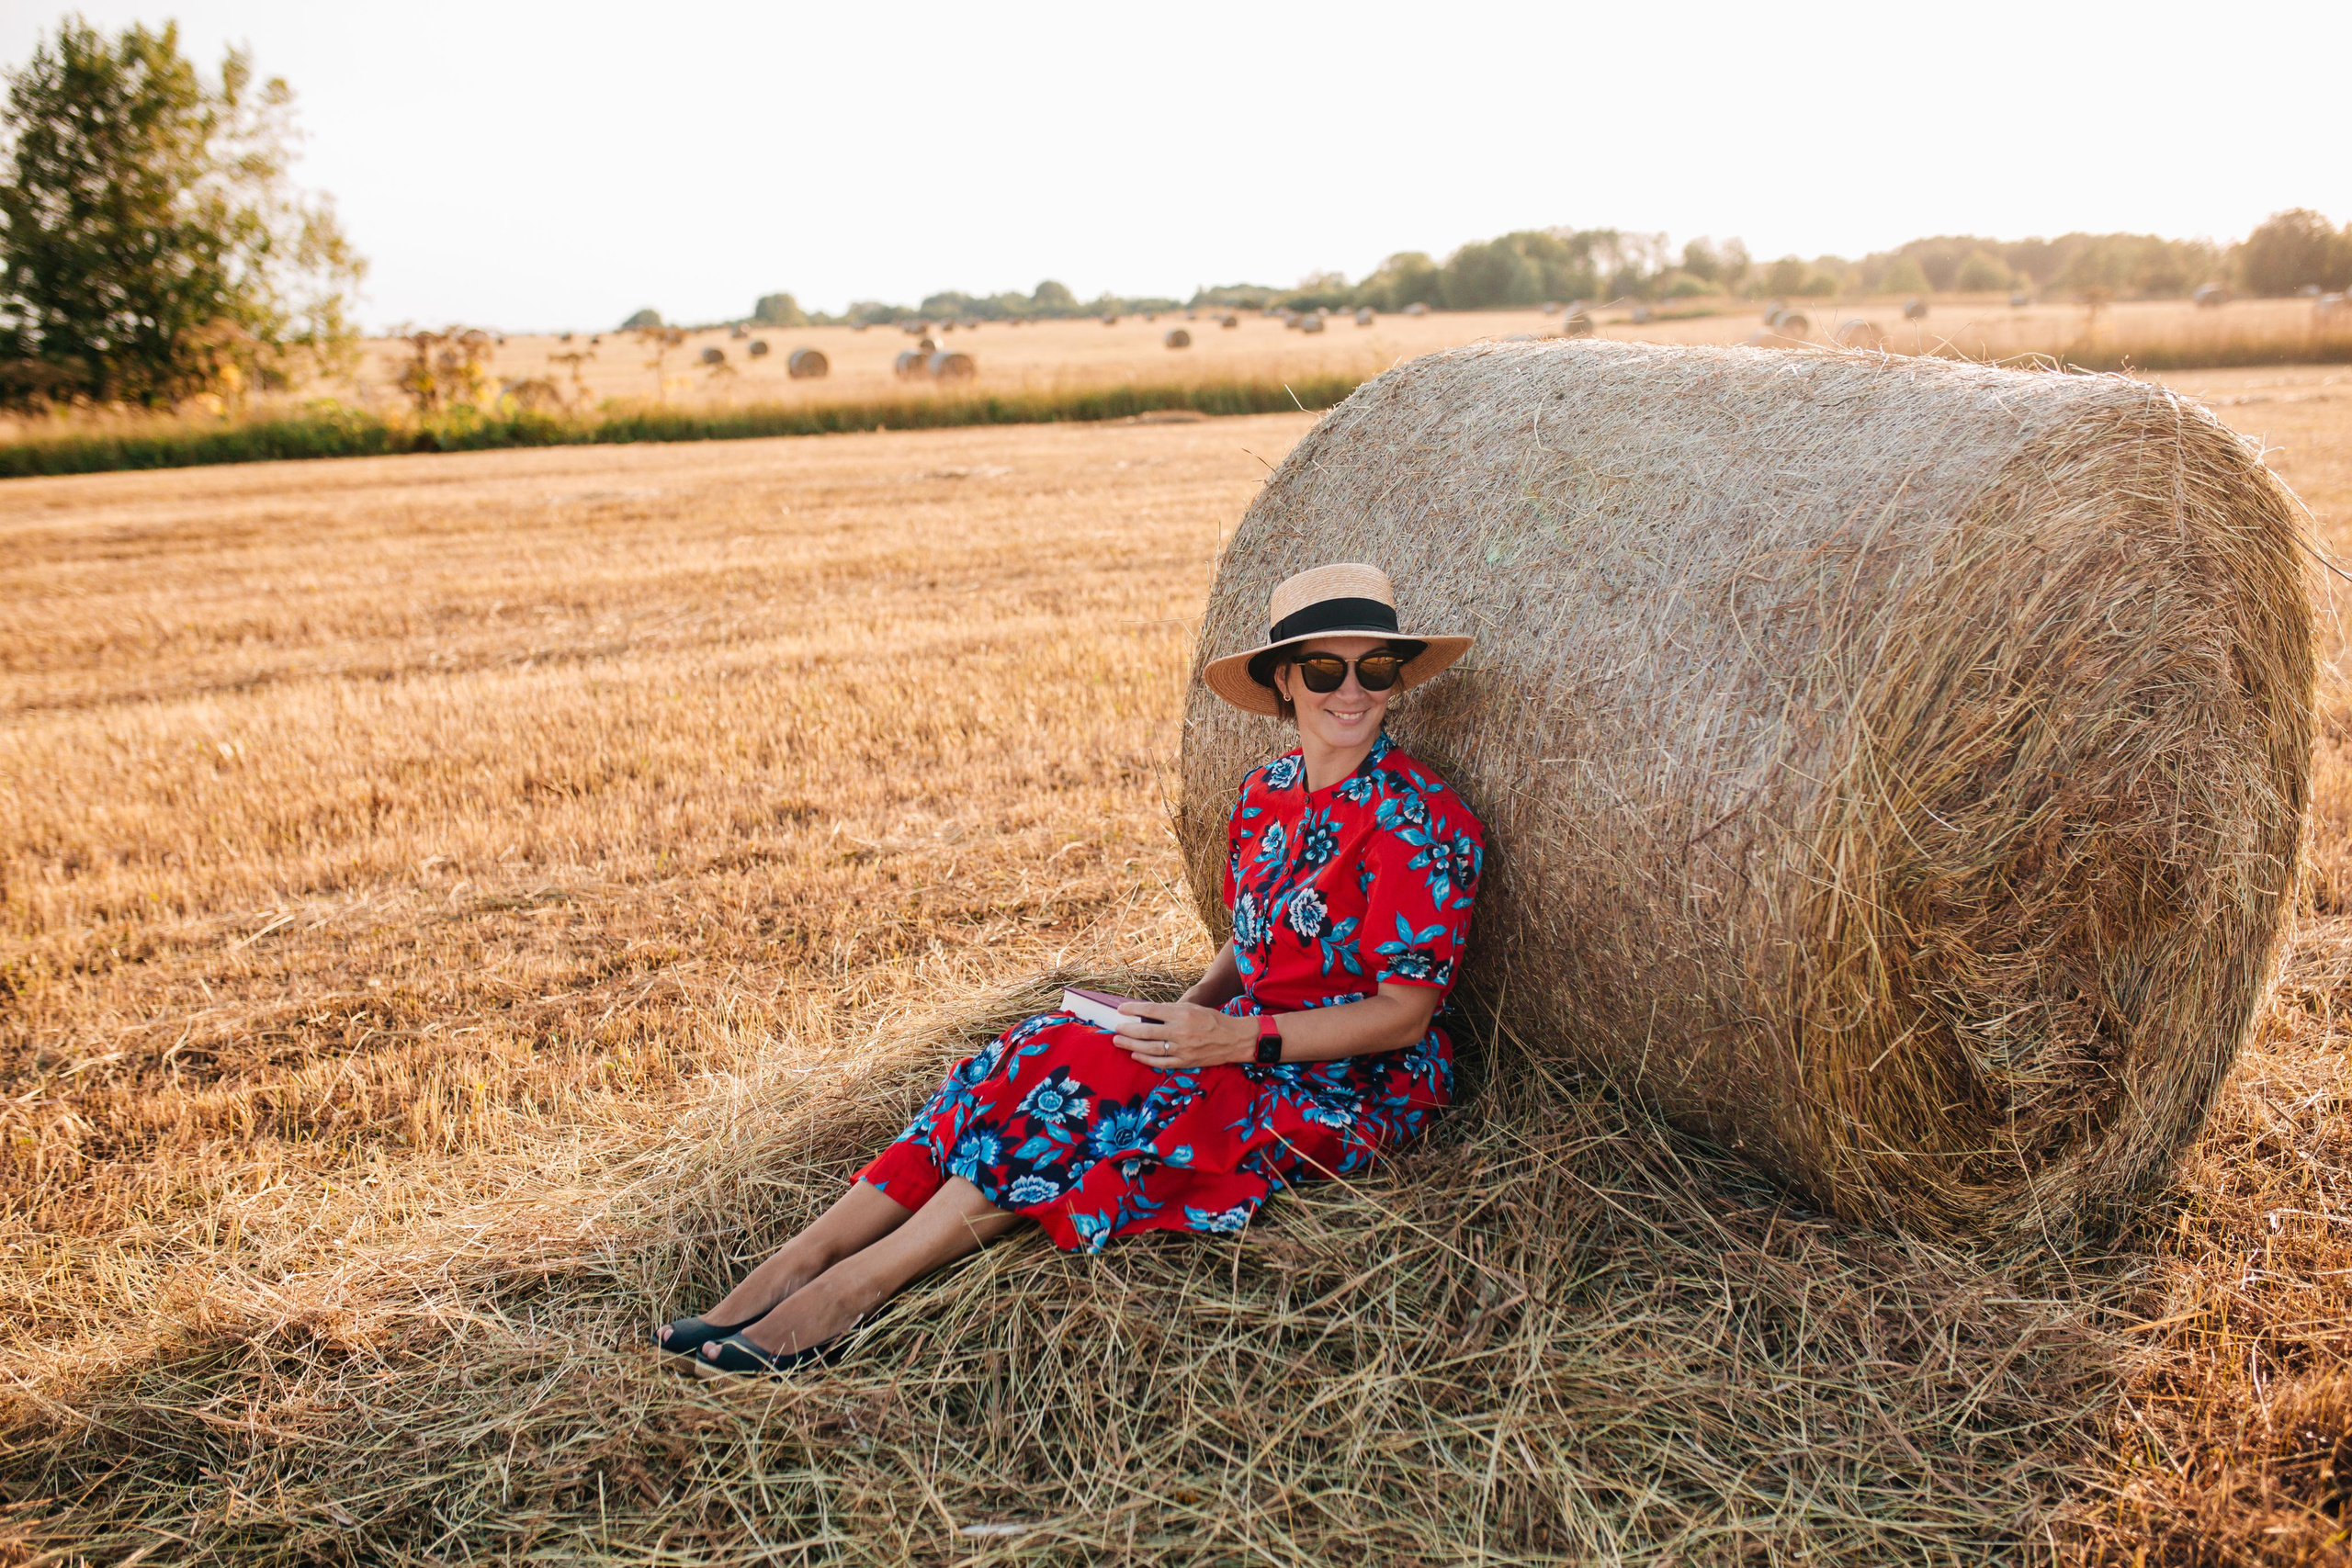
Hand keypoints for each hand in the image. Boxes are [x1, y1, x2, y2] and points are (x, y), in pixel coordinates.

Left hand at [1106, 999, 1253, 1071]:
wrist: (1233, 1039)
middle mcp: (1181, 1031)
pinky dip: (1146, 1059)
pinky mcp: (1185, 1062)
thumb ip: (1171, 1010)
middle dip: (1128, 1029)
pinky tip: (1135, 1054)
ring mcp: (1182, 1049)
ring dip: (1131, 1044)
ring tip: (1119, 1041)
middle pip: (1147, 1030)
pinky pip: (1160, 1062)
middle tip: (1116, 1028)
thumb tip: (1147, 1013)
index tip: (1121, 1009)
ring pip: (1150, 1047)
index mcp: (1182, 1014)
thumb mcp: (1193, 1008)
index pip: (1151, 1010)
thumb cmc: (1212, 1020)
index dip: (1133, 1010)